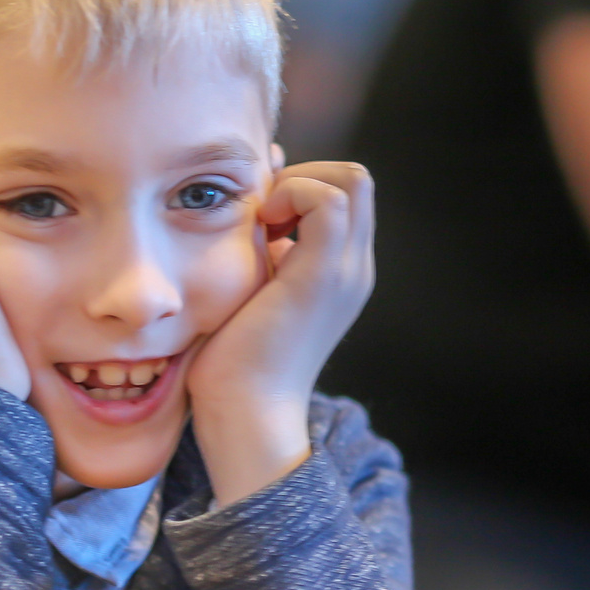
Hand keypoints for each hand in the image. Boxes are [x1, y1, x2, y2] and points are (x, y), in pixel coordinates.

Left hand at [186, 159, 375, 505]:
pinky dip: (291, 195)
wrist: (244, 414)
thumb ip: (263, 247)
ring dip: (298, 184)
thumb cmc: (233, 359)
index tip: (260, 218)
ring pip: (351, 180)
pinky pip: (328, 201)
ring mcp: (345, 272)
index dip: (302, 184)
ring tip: (262, 224)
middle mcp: (354, 268)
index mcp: (341, 272)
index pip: (345, 192)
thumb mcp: (255, 288)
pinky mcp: (323, 276)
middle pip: (356, 179)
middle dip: (304, 176)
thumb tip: (251, 199)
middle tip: (262, 215)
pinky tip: (259, 229)